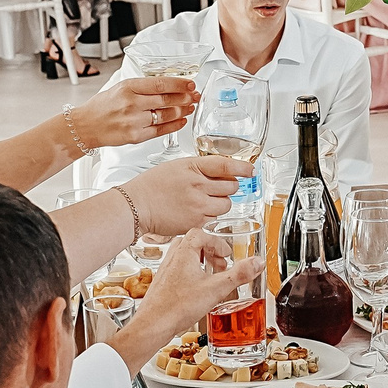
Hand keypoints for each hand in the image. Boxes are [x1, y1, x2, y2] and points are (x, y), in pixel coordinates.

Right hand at [78, 76, 196, 145]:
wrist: (85, 126)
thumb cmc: (101, 106)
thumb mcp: (119, 87)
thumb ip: (142, 86)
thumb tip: (167, 85)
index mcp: (128, 87)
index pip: (160, 84)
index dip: (180, 83)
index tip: (191, 83)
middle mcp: (131, 103)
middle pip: (167, 99)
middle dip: (185, 97)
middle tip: (195, 95)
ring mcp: (134, 121)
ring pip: (166, 115)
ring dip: (182, 111)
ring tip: (190, 107)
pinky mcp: (136, 136)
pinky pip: (160, 130)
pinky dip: (174, 125)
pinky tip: (181, 120)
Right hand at [122, 155, 248, 237]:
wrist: (136, 206)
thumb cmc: (152, 185)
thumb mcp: (176, 166)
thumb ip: (200, 168)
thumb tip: (222, 172)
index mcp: (193, 167)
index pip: (226, 165)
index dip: (243, 167)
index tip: (250, 170)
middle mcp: (198, 186)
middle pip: (232, 187)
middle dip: (229, 187)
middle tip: (218, 188)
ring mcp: (198, 205)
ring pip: (227, 204)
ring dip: (221, 202)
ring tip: (205, 201)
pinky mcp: (196, 223)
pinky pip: (215, 219)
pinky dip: (211, 215)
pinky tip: (197, 211)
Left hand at [132, 226, 261, 345]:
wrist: (153, 324)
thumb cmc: (177, 306)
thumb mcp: (216, 289)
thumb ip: (238, 275)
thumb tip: (256, 263)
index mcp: (184, 252)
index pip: (200, 234)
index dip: (216, 242)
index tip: (226, 254)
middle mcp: (172, 258)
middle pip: (191, 243)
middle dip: (208, 250)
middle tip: (220, 263)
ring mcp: (165, 271)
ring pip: (183, 256)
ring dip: (199, 261)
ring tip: (210, 275)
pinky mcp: (162, 284)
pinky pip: (177, 270)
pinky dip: (190, 273)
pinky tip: (197, 289)